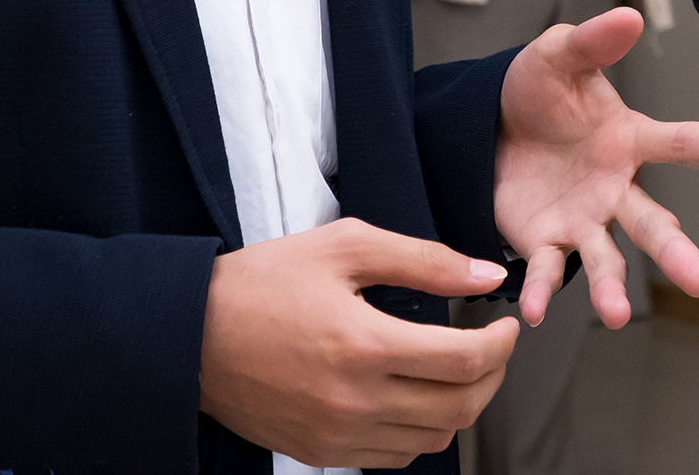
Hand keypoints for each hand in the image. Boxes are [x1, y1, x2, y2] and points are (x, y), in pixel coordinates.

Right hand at [197, 218, 517, 467]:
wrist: (191, 334)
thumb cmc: (265, 280)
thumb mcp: (346, 245)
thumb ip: (424, 259)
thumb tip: (487, 275)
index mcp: (363, 343)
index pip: (464, 360)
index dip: (501, 343)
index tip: (507, 323)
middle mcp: (353, 400)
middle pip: (459, 407)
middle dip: (492, 376)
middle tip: (493, 347)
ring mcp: (337, 434)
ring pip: (432, 439)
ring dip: (461, 405)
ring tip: (460, 368)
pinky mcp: (321, 453)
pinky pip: (395, 457)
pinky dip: (423, 431)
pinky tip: (419, 396)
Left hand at [495, 6, 698, 326]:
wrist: (486, 125)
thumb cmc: (537, 89)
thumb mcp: (558, 55)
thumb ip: (592, 41)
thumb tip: (630, 16)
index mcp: (628, 139)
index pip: (679, 142)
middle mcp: (616, 187)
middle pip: (653, 222)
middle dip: (678, 252)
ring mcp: (584, 219)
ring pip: (608, 259)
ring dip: (613, 288)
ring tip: (616, 314)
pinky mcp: (547, 241)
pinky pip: (549, 269)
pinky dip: (545, 290)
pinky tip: (537, 311)